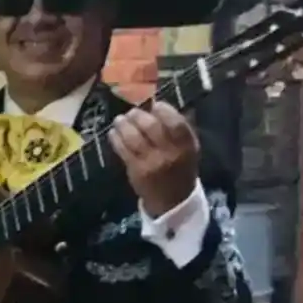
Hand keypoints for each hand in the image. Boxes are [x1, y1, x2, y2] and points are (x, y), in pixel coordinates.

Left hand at [110, 102, 201, 217]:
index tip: (155, 104)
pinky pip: (122, 149)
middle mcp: (170, 154)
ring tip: (120, 120)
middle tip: (132, 112)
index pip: (176, 124)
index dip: (164, 110)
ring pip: (134, 137)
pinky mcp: (135, 171)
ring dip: (123, 124)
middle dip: (139, 115)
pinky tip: (114, 133)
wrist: (172, 200)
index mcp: (186, 146)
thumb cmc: (180, 167)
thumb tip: (163, 102)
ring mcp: (151, 163)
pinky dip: (115, 138)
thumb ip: (180, 126)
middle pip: (151, 127)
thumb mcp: (189, 148)